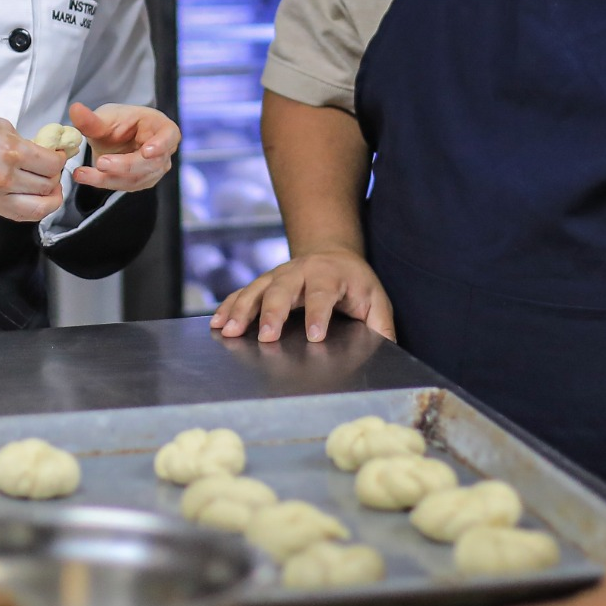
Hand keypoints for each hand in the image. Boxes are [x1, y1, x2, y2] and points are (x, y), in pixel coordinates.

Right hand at [0, 107, 67, 222]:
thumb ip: (24, 142)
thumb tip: (42, 152)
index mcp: (10, 151)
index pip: (52, 165)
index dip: (61, 159)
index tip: (59, 154)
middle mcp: (5, 178)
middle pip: (48, 187)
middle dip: (55, 176)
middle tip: (52, 168)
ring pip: (39, 207)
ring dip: (48, 195)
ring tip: (47, 185)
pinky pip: (20, 215)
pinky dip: (34, 208)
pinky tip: (35, 197)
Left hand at [67, 101, 176, 194]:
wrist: (114, 138)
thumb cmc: (119, 123)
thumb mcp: (104, 118)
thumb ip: (91, 119)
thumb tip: (75, 109)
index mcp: (161, 127)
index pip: (169, 136)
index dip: (161, 144)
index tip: (147, 151)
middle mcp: (162, 151)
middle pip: (150, 163)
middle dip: (124, 166)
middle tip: (101, 162)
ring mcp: (154, 169)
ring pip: (135, 179)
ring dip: (107, 177)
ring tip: (82, 173)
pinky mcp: (140, 182)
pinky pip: (123, 186)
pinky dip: (102, 182)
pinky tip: (84, 176)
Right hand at [212, 248, 394, 342]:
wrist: (331, 253)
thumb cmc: (355, 284)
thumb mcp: (376, 300)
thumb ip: (381, 326)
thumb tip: (388, 352)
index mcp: (331, 276)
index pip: (324, 294)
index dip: (319, 313)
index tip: (315, 335)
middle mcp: (302, 272)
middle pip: (284, 289)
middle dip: (273, 313)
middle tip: (266, 337)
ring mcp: (279, 275)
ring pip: (257, 289)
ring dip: (242, 310)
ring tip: (228, 331)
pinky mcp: (264, 282)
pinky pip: (243, 293)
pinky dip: (228, 307)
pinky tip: (217, 323)